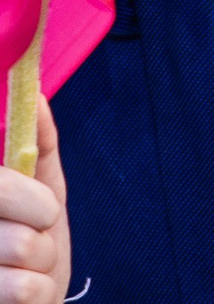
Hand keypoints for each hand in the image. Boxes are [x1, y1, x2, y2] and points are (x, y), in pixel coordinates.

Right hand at [0, 100, 70, 303]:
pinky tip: (23, 296)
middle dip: (41, 215)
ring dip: (43, 259)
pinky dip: (39, 291)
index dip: (23, 192)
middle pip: (5, 194)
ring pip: (22, 246)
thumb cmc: (34, 242)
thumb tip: (34, 97)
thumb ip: (38, 144)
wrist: (31, 302)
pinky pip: (24, 288)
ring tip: (27, 267)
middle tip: (39, 230)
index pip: (1, 181)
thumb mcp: (43, 187)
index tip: (42, 208)